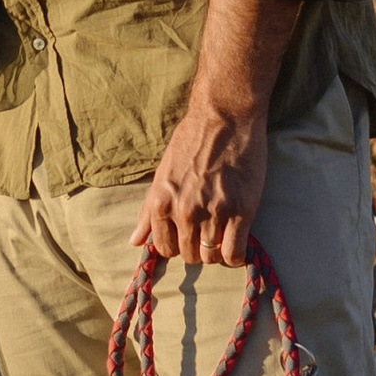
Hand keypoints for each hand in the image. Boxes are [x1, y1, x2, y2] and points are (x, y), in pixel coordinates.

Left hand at [134, 93, 268, 268]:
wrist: (224, 117)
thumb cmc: (192, 141)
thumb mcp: (162, 174)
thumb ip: (148, 211)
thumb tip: (135, 241)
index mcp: (161, 203)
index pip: (165, 249)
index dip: (178, 245)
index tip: (189, 235)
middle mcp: (184, 212)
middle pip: (190, 256)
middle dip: (198, 248)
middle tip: (208, 232)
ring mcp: (213, 213)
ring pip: (212, 257)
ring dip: (217, 251)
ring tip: (223, 233)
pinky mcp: (241, 211)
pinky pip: (234, 253)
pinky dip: (235, 255)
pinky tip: (236, 241)